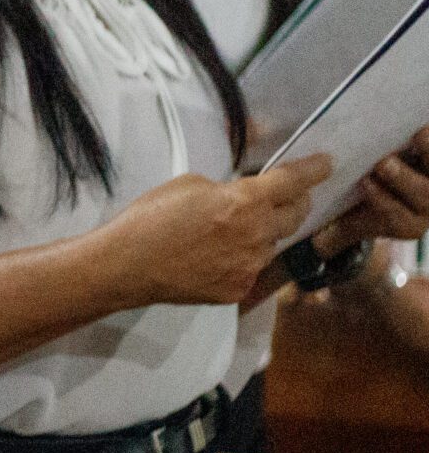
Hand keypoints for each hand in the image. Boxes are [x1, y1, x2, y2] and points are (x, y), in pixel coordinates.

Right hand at [105, 155, 332, 306]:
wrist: (127, 265)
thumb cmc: (150, 218)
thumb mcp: (188, 186)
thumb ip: (225, 190)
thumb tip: (240, 198)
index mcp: (244, 201)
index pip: (293, 181)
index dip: (313, 170)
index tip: (326, 164)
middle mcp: (257, 234)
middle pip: (296, 214)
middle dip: (295, 201)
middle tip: (283, 196)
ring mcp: (251, 266)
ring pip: (272, 243)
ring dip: (263, 232)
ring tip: (232, 231)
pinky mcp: (240, 289)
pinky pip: (252, 268)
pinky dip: (242, 258)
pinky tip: (214, 256)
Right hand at [313, 125, 428, 255]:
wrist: (393, 188)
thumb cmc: (366, 207)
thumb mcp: (350, 224)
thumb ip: (333, 236)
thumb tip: (312, 245)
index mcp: (406, 224)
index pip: (398, 216)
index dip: (383, 201)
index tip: (364, 183)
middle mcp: (428, 207)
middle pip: (425, 197)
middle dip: (404, 181)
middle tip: (383, 162)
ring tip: (419, 135)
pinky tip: (422, 125)